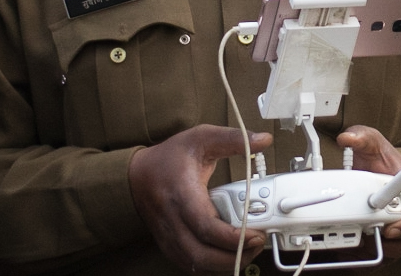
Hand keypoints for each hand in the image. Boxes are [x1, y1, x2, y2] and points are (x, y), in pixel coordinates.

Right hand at [128, 124, 272, 273]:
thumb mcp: (202, 138)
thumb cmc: (169, 158)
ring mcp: (169, 235)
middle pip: (200, 254)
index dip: (232, 237)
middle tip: (256, 244)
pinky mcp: (170, 244)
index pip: (205, 226)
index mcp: (182, 194)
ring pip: (195, 264)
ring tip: (248, 250)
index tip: (256, 234)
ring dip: (224, 264)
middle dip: (233, 257)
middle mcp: (173, 220)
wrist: (136, 175)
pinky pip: (189, 264)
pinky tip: (229, 255)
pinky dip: (211, 265)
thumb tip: (264, 139)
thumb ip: (233, 139)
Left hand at [338, 125, 400, 257]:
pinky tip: (351, 250)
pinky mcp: (387, 244)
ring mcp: (400, 231)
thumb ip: (363, 136)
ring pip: (397, 254)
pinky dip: (366, 259)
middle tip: (370, 239)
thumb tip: (347, 137)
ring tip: (358, 244)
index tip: (391, 229)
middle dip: (392, 246)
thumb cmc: (381, 161)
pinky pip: (382, 259)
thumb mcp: (372, 144)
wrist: (376, 174)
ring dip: (378, 253)